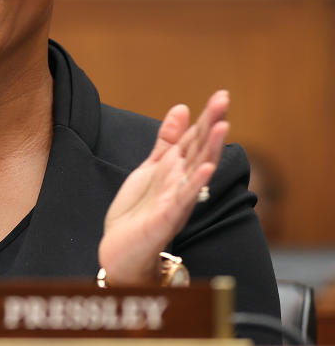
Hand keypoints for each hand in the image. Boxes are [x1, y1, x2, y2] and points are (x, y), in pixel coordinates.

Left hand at [98, 91, 229, 284]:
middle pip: (200, 149)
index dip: (206, 117)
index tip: (221, 95)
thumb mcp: (150, 168)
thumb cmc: (139, 210)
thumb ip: (166, 140)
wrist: (122, 250)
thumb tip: (182, 108)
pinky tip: (205, 168)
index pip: (195, 139)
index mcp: (177, 170)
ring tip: (221, 126)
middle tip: (224, 100)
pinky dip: (195, 183)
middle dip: (211, 124)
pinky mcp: (167, 218)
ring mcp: (177, 200)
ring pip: (197, 170)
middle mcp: (182, 183)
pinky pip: (184, 199)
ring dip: (210, 149)